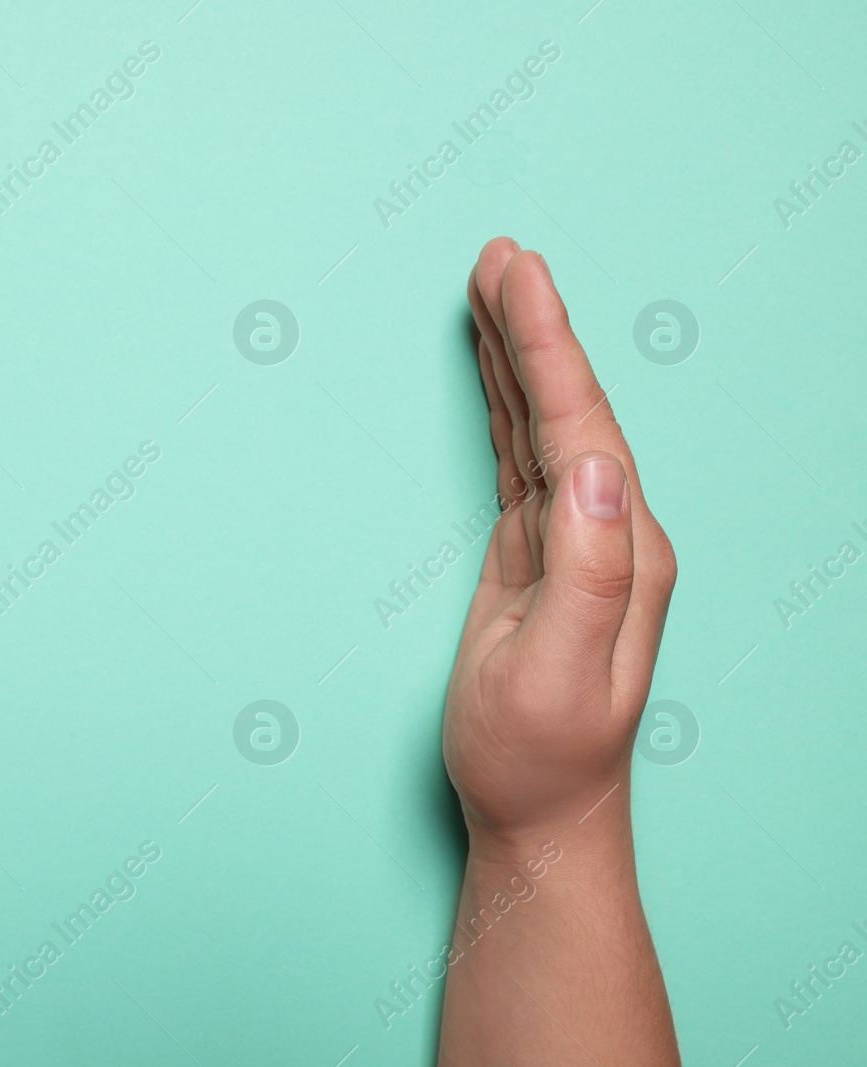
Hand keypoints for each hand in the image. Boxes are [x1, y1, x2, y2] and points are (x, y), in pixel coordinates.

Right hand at [443, 238, 676, 848]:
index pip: (583, 426)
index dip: (546, 347)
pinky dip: (503, 403)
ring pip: (544, 423)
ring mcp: (574, 541)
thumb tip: (589, 465)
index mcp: (622, 552)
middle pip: (569, 407)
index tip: (518, 276)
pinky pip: (520, 457)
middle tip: (500, 256)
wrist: (536, 813)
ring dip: (518, 353)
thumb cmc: (538, 754)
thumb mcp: (557, 671)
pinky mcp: (536, 553)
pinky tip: (491, 371)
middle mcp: (608, 534)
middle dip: (533, 327)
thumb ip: (587, 568)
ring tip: (493, 286)